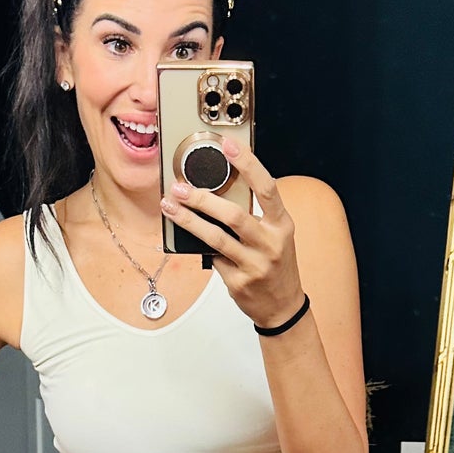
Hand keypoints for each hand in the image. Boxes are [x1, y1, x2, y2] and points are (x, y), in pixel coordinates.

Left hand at [160, 137, 305, 331]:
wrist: (282, 307)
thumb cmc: (275, 265)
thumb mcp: (275, 236)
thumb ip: (254, 215)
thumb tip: (217, 191)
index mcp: (282, 224)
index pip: (266, 187)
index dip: (247, 163)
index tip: (227, 145)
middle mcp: (270, 243)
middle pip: (234, 215)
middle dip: (203, 199)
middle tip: (181, 188)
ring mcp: (254, 265)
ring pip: (216, 238)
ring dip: (189, 221)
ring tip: (171, 207)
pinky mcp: (238, 282)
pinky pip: (212, 259)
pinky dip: (199, 247)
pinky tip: (186, 237)